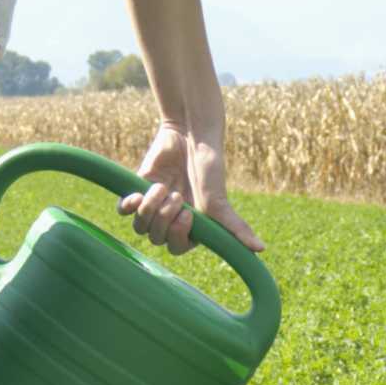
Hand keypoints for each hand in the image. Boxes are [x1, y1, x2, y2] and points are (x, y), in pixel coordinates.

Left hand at [119, 121, 264, 256]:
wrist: (188, 134)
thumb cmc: (208, 167)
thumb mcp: (220, 202)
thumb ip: (235, 228)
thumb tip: (261, 250)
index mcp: (191, 226)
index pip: (176, 247)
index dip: (177, 235)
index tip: (186, 214)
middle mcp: (171, 219)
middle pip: (156, 238)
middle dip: (163, 218)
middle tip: (175, 195)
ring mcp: (153, 205)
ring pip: (139, 226)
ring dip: (148, 208)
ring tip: (160, 188)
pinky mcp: (137, 190)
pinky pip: (124, 211)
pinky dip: (128, 206)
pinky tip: (137, 194)